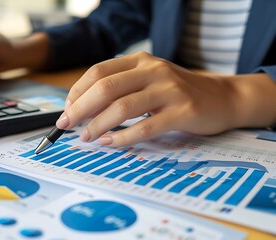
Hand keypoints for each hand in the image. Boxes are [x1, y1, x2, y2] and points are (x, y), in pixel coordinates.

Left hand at [56, 52, 275, 146]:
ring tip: (85, 137)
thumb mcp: (148, 81)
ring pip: (122, 107)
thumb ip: (120, 90)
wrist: (223, 97)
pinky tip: (110, 143)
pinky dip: (123, 137)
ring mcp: (169, 89)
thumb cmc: (177, 93)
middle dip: (80, 108)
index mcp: (140, 61)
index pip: (99, 72)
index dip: (78, 91)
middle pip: (105, 87)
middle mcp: (153, 70)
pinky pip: (145, 127)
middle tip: (66, 125)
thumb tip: (83, 109)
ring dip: (97, 124)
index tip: (67, 109)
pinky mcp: (183, 111)